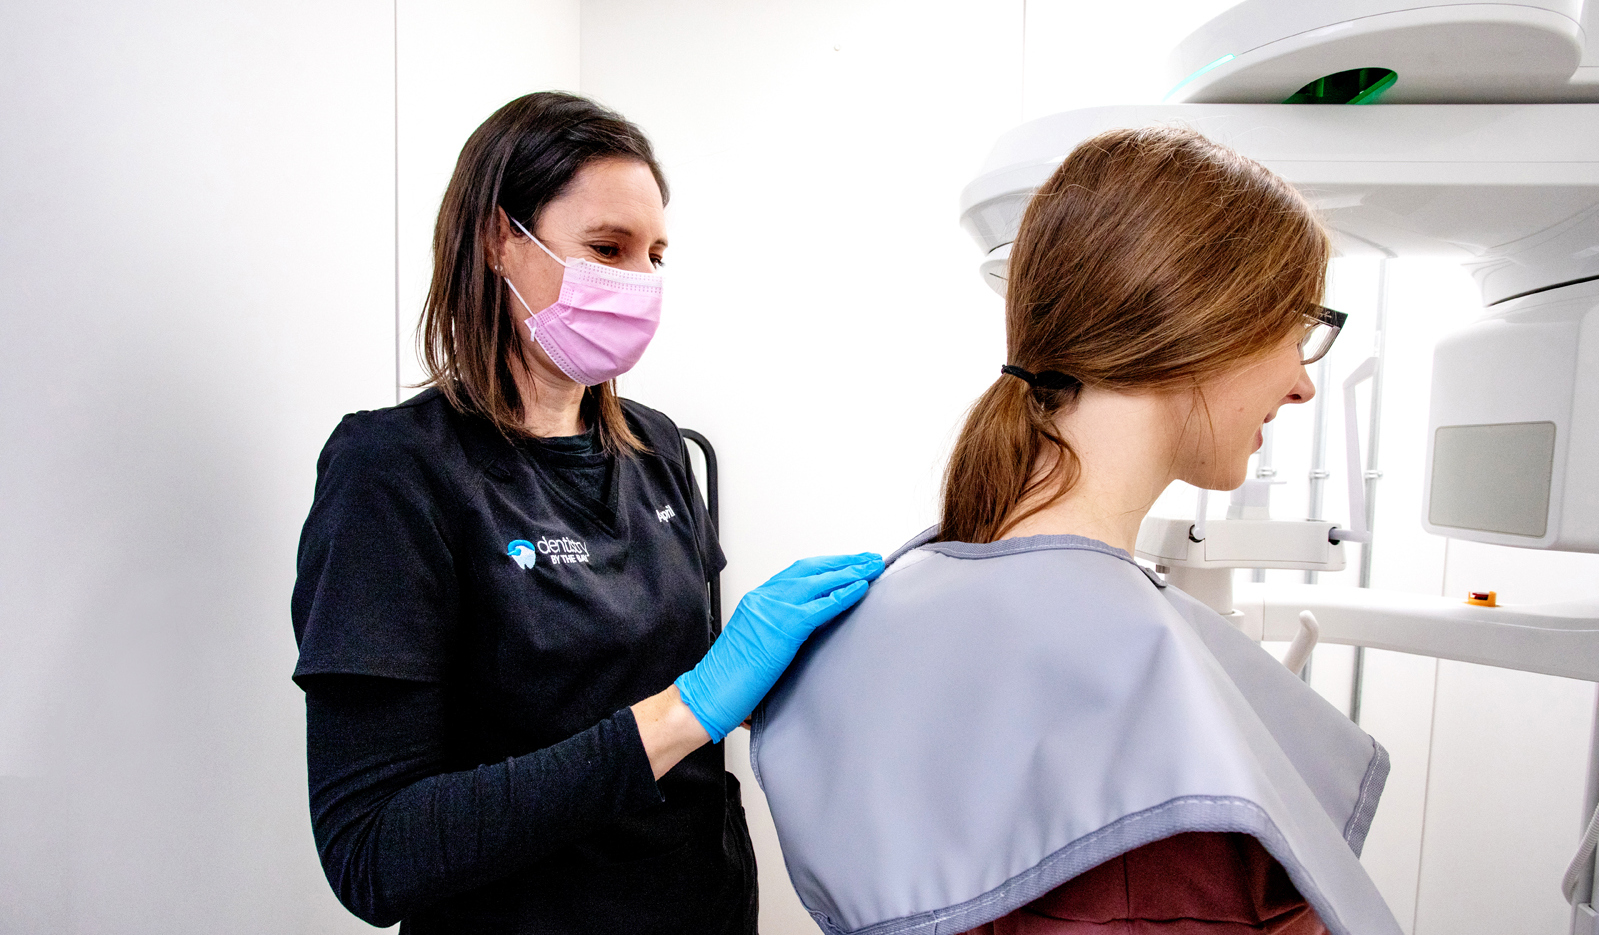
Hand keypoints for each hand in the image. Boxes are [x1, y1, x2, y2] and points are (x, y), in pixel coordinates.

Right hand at [674, 552, 882, 741]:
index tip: (850, 563)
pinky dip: (842, 595)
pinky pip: (819, 607)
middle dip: (844, 562)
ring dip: (849, 572)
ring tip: (872, 568)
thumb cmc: (731, 677)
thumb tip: (809, 628)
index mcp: (758, 600)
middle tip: (870, 559)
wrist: (709, 692)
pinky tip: (860, 589)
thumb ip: (781, 629)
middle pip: (811, 569)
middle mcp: (763, 598)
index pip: (799, 573)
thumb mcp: (758, 642)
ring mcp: (771, 610)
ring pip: (818, 582)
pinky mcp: (782, 628)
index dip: (828, 565)